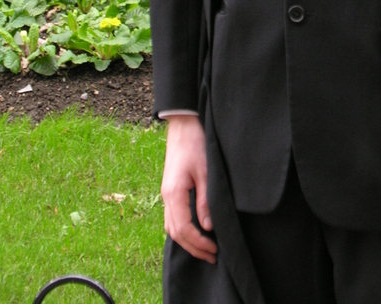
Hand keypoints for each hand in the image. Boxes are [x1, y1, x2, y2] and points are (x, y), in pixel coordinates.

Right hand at [162, 115, 216, 263]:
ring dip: (187, 240)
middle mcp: (166, 197)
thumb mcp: (205, 172)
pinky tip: (195, 231)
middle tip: (212, 256)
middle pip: (175, 232)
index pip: (183, 229)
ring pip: (171, 226)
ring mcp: (166, 193)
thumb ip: (205, 200)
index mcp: (173, 194)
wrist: (183, 124)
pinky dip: (182, 229)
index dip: (198, 244)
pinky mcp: (170, 189)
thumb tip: (208, 227)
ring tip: (205, 248)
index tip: (214, 250)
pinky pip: (172, 217)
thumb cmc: (195, 144)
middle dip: (193, 248)